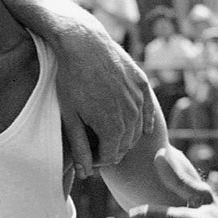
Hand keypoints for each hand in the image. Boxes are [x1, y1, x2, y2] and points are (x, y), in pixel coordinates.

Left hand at [58, 38, 156, 172]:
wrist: (83, 43)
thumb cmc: (70, 80)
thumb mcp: (70, 117)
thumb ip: (79, 147)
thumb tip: (85, 174)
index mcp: (112, 127)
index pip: (110, 156)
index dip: (98, 160)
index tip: (88, 157)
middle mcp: (131, 115)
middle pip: (125, 144)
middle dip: (111, 150)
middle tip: (97, 148)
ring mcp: (139, 99)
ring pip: (137, 129)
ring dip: (125, 136)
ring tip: (110, 136)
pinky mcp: (142, 84)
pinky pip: (147, 111)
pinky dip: (143, 121)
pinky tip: (142, 128)